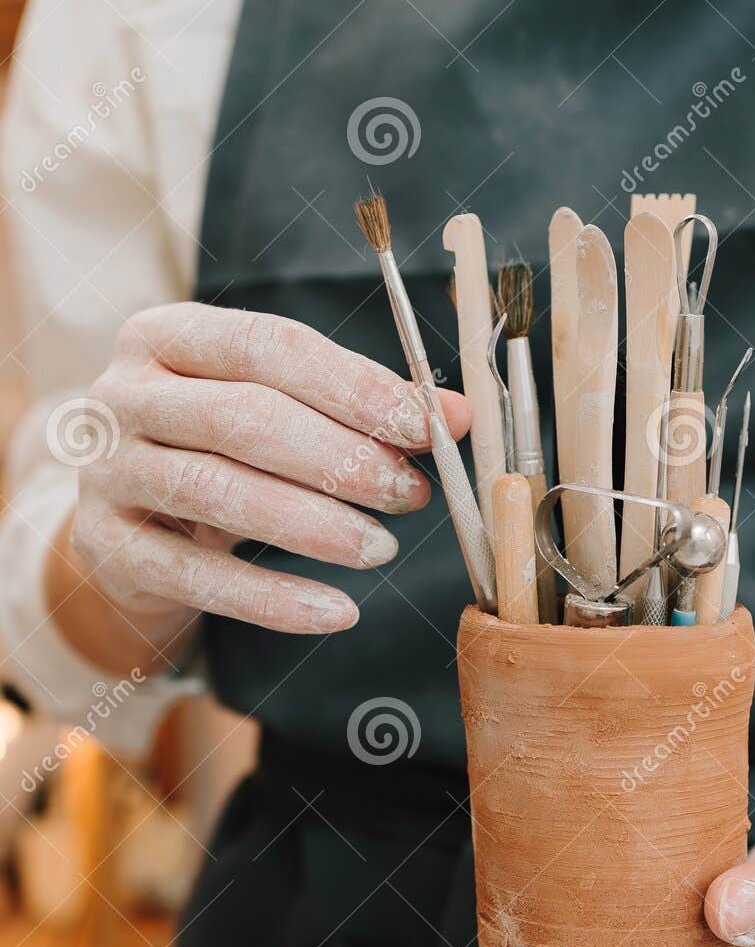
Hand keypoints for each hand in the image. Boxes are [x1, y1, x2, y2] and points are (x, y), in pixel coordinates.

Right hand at [54, 303, 468, 667]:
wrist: (128, 524)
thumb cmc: (217, 451)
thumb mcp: (276, 411)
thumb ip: (359, 405)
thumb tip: (455, 414)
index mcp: (166, 335)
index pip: (269, 346)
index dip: (352, 386)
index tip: (422, 427)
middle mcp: (123, 395)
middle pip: (244, 418)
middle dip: (339, 458)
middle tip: (409, 495)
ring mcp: (107, 472)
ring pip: (219, 494)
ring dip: (312, 525)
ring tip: (381, 548)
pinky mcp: (107, 548)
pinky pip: (198, 578)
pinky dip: (274, 599)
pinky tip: (336, 611)